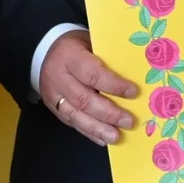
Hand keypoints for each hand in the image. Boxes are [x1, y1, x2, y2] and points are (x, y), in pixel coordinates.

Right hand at [40, 31, 137, 145]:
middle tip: (129, 121)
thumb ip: (108, 59)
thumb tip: (136, 75)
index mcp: (69, 56)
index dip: (113, 85)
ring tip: (116, 136)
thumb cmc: (77, 48)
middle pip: (84, 98)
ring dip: (98, 128)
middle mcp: (58, 76)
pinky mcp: (54, 108)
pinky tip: (104, 139)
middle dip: (109, 113)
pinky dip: (89, 132)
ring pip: (76, 115)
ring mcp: (54, 94)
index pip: (92, 73)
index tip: (133, 92)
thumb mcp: (91, 43)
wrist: (47, 53)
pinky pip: (72, 122)